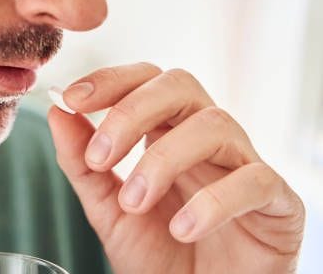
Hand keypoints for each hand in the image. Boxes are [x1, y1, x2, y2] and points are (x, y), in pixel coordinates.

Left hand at [48, 63, 304, 273]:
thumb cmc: (161, 257)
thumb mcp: (108, 210)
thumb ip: (83, 164)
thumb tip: (58, 113)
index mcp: (167, 133)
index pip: (145, 80)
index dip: (111, 80)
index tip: (72, 99)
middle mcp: (206, 139)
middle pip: (180, 86)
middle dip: (132, 112)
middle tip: (101, 157)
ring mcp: (243, 164)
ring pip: (214, 125)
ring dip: (163, 160)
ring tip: (134, 203)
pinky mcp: (277, 201)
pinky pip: (254, 179)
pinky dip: (213, 201)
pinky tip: (183, 228)